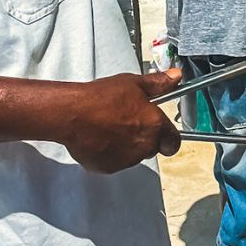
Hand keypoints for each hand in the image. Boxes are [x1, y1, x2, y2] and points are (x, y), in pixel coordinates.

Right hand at [60, 69, 181, 173]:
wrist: (71, 114)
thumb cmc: (100, 99)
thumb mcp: (133, 83)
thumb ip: (158, 83)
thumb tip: (175, 77)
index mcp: (155, 126)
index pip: (174, 141)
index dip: (168, 136)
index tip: (161, 131)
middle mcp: (144, 146)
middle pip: (153, 148)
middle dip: (145, 138)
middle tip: (128, 123)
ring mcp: (126, 159)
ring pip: (133, 155)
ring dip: (127, 146)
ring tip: (110, 127)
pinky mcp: (107, 167)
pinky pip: (113, 162)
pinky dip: (108, 153)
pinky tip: (99, 137)